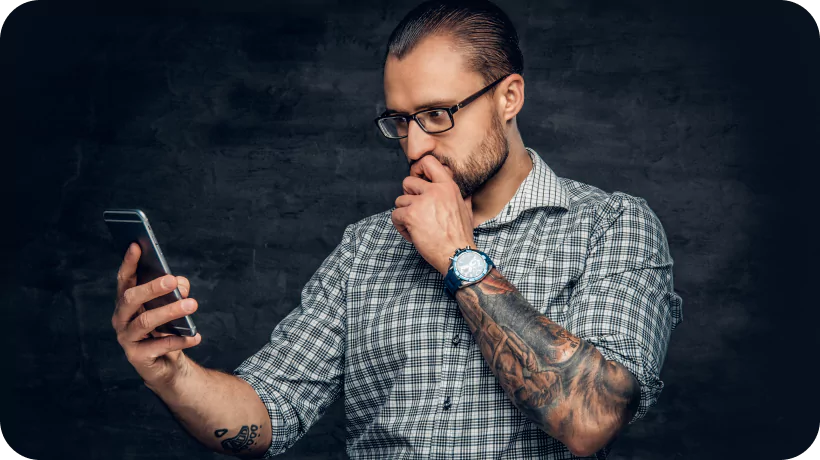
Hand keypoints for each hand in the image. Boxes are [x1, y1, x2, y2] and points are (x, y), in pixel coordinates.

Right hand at [112, 242, 201, 390]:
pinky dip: (179, 340)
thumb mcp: (172, 307)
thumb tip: (180, 284)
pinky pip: (159, 345)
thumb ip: (175, 291)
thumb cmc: (167, 329)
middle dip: (151, 288)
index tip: (136, 245)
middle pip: (131, 299)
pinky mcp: (137, 357)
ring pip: (145, 321)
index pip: (125, 279)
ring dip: (170, 311)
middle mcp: (121, 318)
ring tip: (192, 305)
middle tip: (172, 281)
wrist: (167, 365)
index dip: (129, 262)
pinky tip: (195, 336)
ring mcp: (127, 338)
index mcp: (127, 303)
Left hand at [391, 155, 475, 275]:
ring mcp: (421, 202)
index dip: (418, 169)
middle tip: (416, 211)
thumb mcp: (466, 210)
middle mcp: (434, 191)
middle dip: (408, 197)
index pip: (428, 162)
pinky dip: (400, 226)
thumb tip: (465, 191)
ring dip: (404, 214)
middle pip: (407, 182)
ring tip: (415, 227)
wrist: (457, 254)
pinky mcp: (411, 216)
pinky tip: (411, 234)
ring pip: (399, 200)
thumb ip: (462, 197)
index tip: (417, 181)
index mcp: (448, 187)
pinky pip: (395, 215)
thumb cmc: (461, 235)